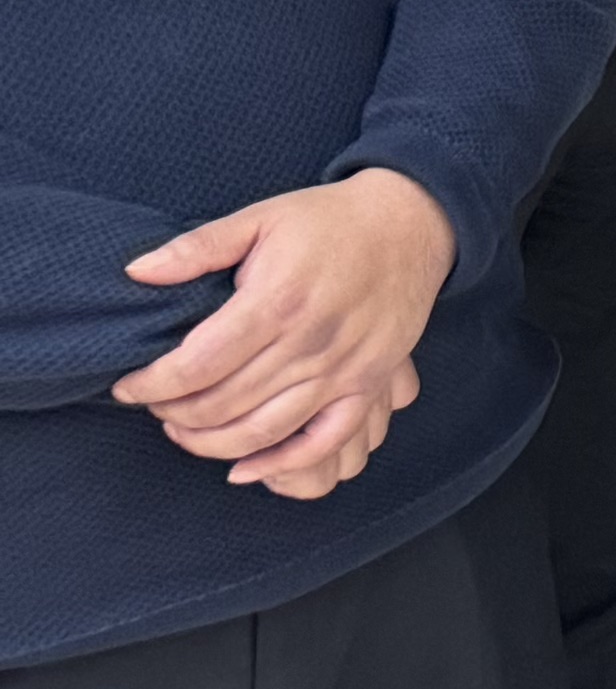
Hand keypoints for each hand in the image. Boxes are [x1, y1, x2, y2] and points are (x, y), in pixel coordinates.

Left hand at [116, 167, 453, 496]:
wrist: (414, 221)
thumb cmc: (330, 220)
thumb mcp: (260, 218)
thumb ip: (197, 247)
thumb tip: (136, 271)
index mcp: (276, 301)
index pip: (195, 365)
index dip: (151, 385)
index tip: (128, 387)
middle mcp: (310, 342)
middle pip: (222, 404)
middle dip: (174, 414)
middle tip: (155, 406)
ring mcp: (344, 368)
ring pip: (263, 430)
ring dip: (211, 444)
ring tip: (184, 432)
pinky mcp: (370, 382)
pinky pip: (324, 440)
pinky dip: (282, 464)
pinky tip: (244, 470)